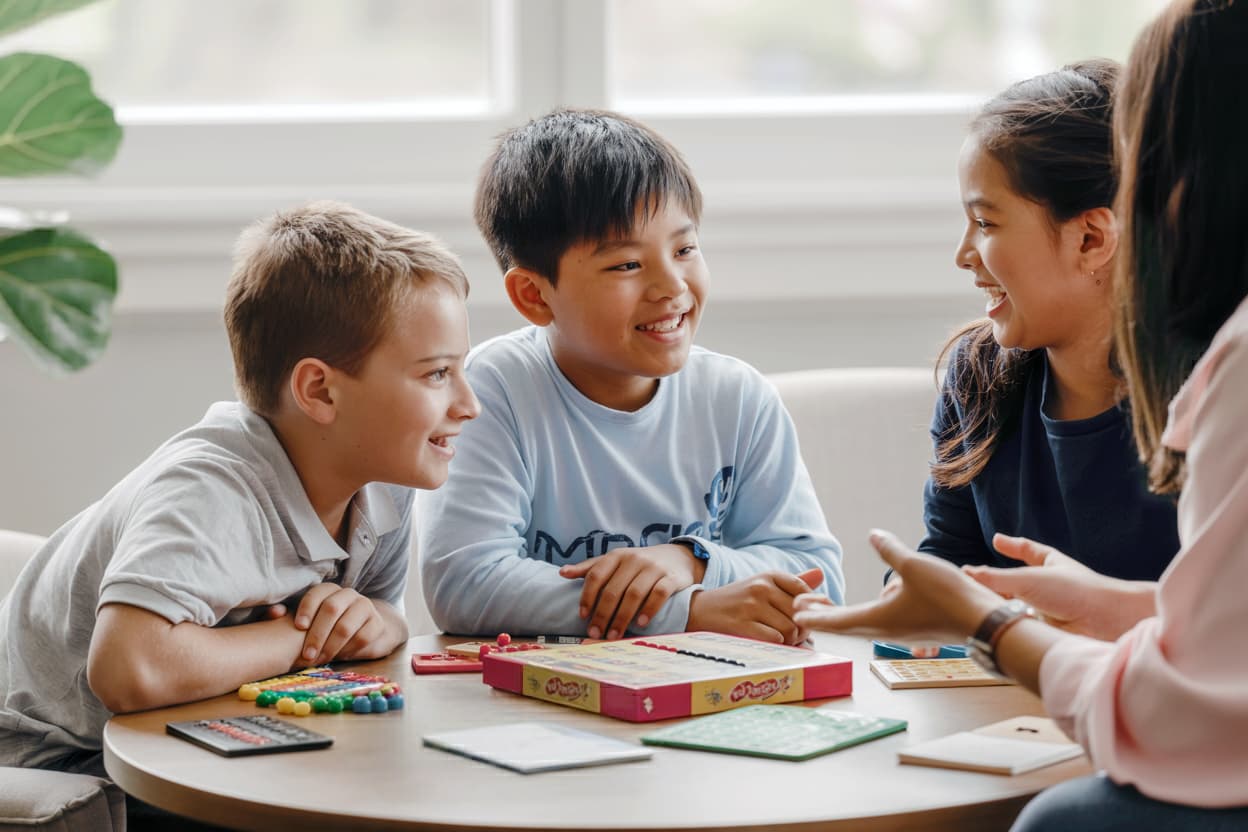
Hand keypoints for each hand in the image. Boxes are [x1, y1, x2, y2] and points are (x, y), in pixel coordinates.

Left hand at [292, 584, 394, 665]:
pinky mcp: (377, 623)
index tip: (298, 627)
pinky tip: (340, 657)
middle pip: (331, 609)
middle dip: (316, 635)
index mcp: (329, 590)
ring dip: (330, 647)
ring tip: (321, 660)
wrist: (365, 630)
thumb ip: (287, 617)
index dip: (307, 609)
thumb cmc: (328, 627)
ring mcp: (365, 607)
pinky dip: (348, 650)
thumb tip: (275, 612)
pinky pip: (362, 638)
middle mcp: (348, 594)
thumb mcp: (308, 621)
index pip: (317, 593)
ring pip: (346, 626)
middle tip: (307, 655)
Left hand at [559, 544, 705, 638]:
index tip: (582, 616)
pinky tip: (640, 624)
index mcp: (617, 556)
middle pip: (613, 589)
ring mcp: (653, 568)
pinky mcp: (671, 578)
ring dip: (622, 617)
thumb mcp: (616, 561)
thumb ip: (591, 568)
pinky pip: (658, 594)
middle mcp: (634, 560)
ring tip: (614, 635)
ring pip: (634, 594)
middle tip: (596, 633)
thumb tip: (562, 572)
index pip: (596, 575)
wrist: (678, 557)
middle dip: (602, 614)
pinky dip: (648, 609)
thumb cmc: (640, 564)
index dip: (587, 596)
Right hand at [687, 568, 823, 644]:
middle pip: (799, 614)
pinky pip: (774, 640)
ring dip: (790, 640)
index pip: (804, 591)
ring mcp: (751, 606)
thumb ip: (793, 582)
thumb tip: (820, 574)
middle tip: (794, 636)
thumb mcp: (762, 585)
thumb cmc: (738, 600)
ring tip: (783, 641)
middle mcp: (761, 587)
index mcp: (769, 575)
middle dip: (801, 630)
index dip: (808, 610)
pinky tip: (770, 644)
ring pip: (790, 629)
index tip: (802, 619)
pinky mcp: (742, 625)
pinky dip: (777, 646)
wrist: (699, 610)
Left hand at [793, 530, 1001, 643]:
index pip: (835, 620)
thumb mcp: (914, 565)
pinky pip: (884, 620)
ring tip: (826, 602)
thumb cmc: (948, 596)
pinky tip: (883, 594)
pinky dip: (869, 611)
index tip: (795, 615)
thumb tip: (873, 534)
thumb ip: (890, 550)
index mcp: (877, 619)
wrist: (985, 623)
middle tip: (801, 606)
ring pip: (865, 622)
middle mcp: (885, 630)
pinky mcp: (916, 630)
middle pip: (845, 624)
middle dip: (822, 615)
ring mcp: (902, 632)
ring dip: (843, 614)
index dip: (813, 617)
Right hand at [962, 534, 1157, 640]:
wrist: (1106, 622)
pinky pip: (1021, 625)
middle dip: (995, 584)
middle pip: (1015, 582)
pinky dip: (1008, 624)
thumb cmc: (1075, 591)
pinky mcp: (1046, 631)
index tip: (997, 540)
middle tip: (970, 584)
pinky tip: (994, 626)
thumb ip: (995, 578)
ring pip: (1016, 606)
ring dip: (999, 607)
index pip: (1027, 550)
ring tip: (975, 607)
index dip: (1012, 545)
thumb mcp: (1028, 579)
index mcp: (1049, 563)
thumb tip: (967, 573)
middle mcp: (1048, 585)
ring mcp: (1048, 608)